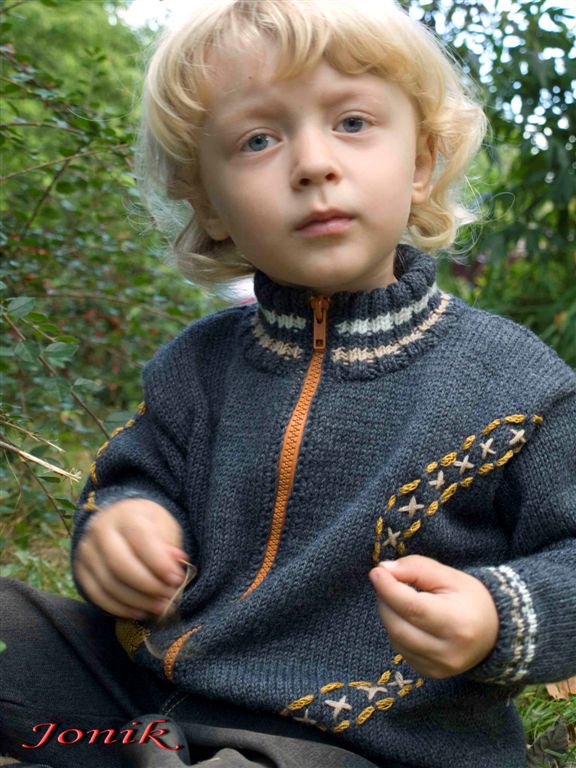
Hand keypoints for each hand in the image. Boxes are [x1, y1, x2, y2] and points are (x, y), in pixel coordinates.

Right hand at [74, 498, 187, 619]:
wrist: (119, 522)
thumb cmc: (148, 525)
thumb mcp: (164, 526)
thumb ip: (169, 545)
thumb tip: (177, 562)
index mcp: (126, 514)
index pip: (140, 538)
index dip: (159, 562)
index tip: (177, 579)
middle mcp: (100, 530)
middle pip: (119, 564)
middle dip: (148, 586)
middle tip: (169, 596)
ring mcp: (86, 551)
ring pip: (108, 584)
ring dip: (137, 601)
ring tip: (160, 607)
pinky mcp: (80, 570)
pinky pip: (97, 595)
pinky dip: (120, 608)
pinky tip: (140, 611)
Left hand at [369, 555, 498, 678]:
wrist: (493, 632)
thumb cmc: (470, 599)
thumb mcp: (449, 576)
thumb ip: (417, 568)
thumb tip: (383, 570)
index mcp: (457, 624)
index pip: (413, 608)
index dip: (389, 589)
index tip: (376, 572)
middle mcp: (447, 652)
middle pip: (398, 626)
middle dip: (385, 600)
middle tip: (386, 581)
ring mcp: (437, 667)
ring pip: (395, 638)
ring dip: (388, 614)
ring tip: (397, 597)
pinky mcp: (429, 673)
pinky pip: (399, 649)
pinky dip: (396, 629)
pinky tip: (407, 617)